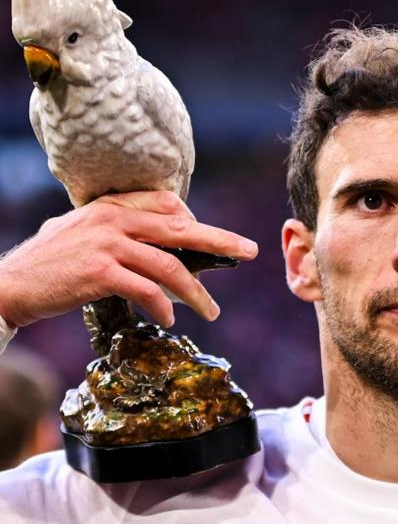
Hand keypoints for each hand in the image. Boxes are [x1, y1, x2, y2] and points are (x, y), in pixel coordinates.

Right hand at [0, 190, 257, 328]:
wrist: (9, 283)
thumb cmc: (45, 264)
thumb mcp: (78, 231)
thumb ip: (112, 229)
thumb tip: (146, 241)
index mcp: (110, 206)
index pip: (166, 203)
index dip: (193, 221)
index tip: (210, 241)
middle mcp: (112, 219)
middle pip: (180, 228)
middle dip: (219, 240)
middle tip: (248, 251)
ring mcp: (107, 244)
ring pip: (169, 265)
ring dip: (195, 292)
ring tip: (211, 310)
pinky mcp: (100, 273)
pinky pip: (146, 290)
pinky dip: (163, 307)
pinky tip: (168, 320)